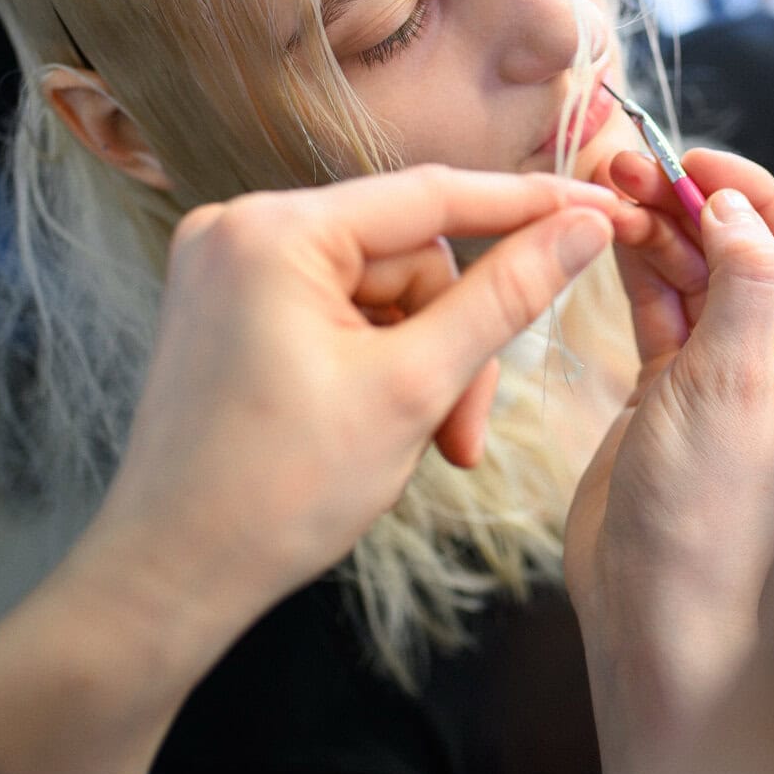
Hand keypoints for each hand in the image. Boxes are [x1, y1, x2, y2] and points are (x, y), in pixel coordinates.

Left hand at [0, 166, 617, 773]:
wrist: (168, 579)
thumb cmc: (278, 491)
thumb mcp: (413, 387)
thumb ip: (505, 295)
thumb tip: (584, 226)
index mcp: (276, 230)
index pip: (432, 194)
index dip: (528, 204)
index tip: (605, 206)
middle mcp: (241, 225)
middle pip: (408, 252)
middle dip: (449, 339)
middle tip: (461, 431)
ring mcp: (227, 265)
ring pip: (379, 287)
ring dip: (417, 361)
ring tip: (418, 443)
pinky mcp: (227, 304)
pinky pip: (337, 306)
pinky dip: (374, 361)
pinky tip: (371, 424)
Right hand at [567, 149, 773, 773]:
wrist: (651, 611)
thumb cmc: (707, 515)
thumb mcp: (730, 386)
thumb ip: (741, 284)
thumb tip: (736, 202)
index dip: (754, 192)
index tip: (694, 161)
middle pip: (745, 248)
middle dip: (690, 200)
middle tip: (627, 166)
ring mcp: (725, 371)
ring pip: (696, 272)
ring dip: (654, 227)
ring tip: (604, 188)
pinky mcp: (671, 389)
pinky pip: (660, 307)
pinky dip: (633, 267)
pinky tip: (606, 232)